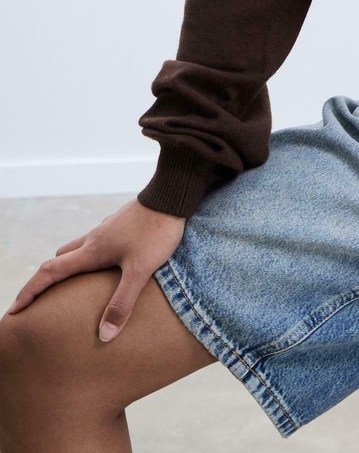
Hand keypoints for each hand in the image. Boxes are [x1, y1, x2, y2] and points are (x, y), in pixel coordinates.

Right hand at [3, 197, 185, 341]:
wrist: (172, 194)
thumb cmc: (156, 232)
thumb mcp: (140, 271)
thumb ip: (122, 302)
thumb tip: (103, 336)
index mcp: (91, 251)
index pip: (50, 272)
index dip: (30, 292)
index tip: (15, 309)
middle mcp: (94, 238)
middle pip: (61, 259)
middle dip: (48, 279)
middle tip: (44, 299)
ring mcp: (108, 228)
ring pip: (80, 248)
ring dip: (72, 265)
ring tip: (78, 285)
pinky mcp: (122, 223)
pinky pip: (99, 242)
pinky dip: (94, 256)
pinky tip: (110, 265)